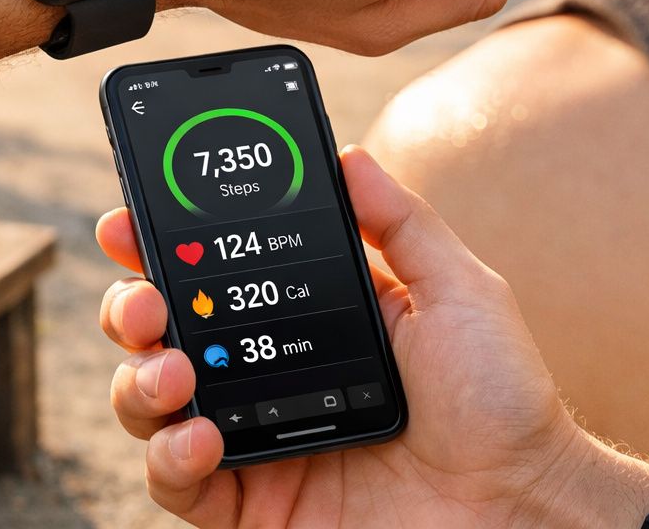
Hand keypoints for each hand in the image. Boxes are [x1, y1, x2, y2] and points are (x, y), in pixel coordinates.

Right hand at [96, 146, 648, 527]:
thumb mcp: (457, 291)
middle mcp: (265, 373)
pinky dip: (169, 458)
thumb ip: (401, 222)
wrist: (521, 504)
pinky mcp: (252, 504)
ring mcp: (254, 438)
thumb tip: (347, 154)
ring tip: (175, 372)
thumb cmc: (501, 401)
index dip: (160, 244)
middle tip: (148, 300)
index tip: (127, 221)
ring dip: (140, 378)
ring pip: (149, 403)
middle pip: (163, 332)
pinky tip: (200, 438)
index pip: (213, 271)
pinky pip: (176, 483)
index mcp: (304, 317)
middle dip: (132, 306)